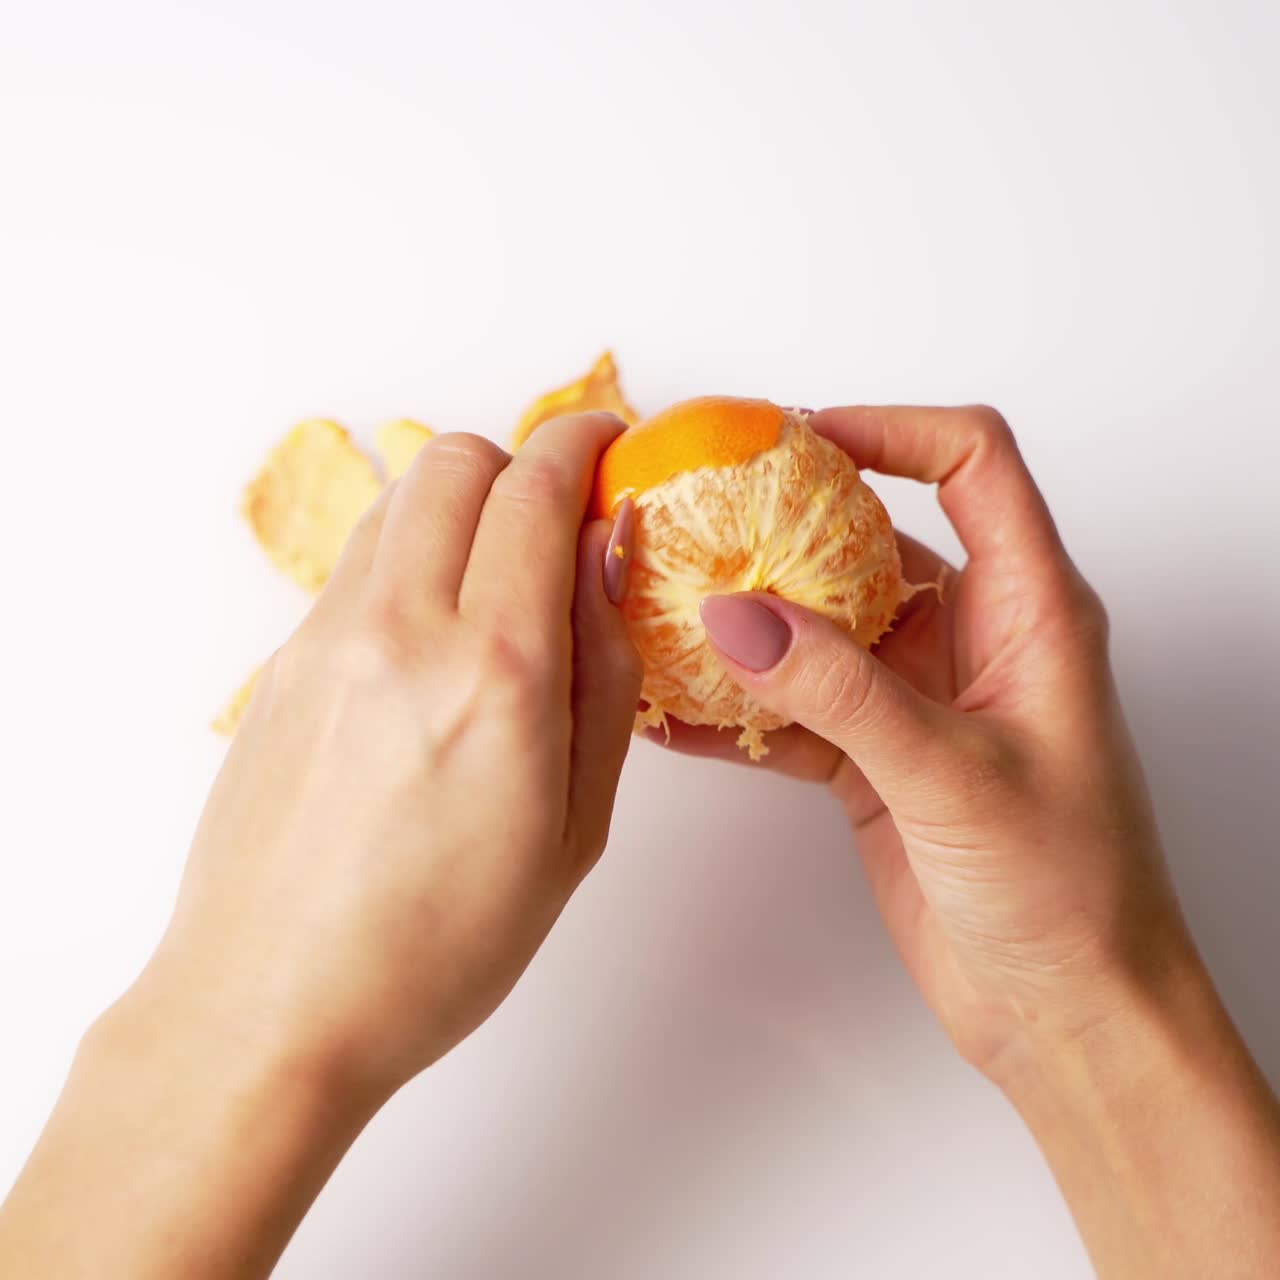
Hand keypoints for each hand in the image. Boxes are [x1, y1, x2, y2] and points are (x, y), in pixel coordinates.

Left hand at [142, 411, 642, 1095]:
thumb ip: (606, 674)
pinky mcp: (282, 662)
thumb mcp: (573, 825)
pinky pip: (358, 561)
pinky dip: (409, 554)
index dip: (585, 444)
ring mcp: (327, 639)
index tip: (610, 446)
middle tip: (561, 518)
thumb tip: (612, 560)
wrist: (274, 1004)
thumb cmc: (436, 943)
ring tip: (498, 578)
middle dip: (522, 463)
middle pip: (458, 460)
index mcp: (496, 673)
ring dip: (461, 505)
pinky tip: (435, 632)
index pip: (539, 489)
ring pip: (400, 499)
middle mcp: (401, 630)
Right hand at [656, 405, 1195, 1080]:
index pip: (972, 464)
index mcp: (1031, 610)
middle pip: (873, 538)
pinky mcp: (877, 759)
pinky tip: (678, 711)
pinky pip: (795, 708)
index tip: (800, 435)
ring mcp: (919, 698)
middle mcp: (973, 638)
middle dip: (787, 523)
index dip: (891, 429)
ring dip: (750, 619)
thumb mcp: (953, 775)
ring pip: (821, 626)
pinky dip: (740, 708)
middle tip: (701, 515)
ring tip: (668, 607)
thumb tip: (735, 614)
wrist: (1068, 1009)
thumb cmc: (1070, 892)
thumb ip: (841, 691)